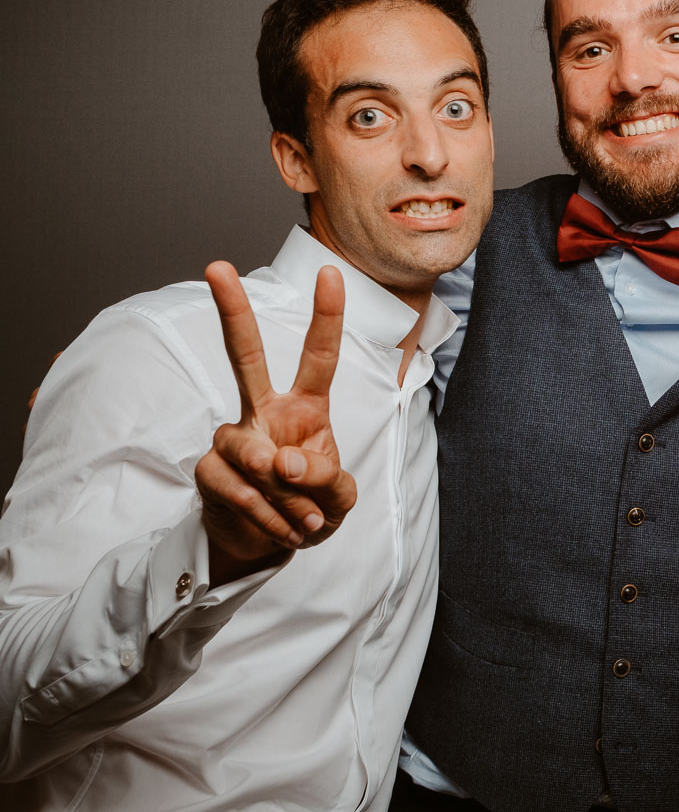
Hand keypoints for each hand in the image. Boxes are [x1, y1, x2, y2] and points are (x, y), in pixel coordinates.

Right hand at [194, 262, 356, 582]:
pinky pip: (243, 491)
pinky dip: (272, 517)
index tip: (331, 272)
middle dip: (232, 311)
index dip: (327, 317)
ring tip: (305, 521)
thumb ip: (325, 479)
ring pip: (257, 455)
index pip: (319, 357)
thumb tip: (282, 460)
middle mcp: (264, 412)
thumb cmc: (310, 506)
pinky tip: (285, 529)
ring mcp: (233, 439)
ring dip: (289, 497)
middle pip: (245, 356)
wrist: (269, 544)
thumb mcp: (337, 498)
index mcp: (306, 408)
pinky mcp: (209, 470)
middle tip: (216, 267)